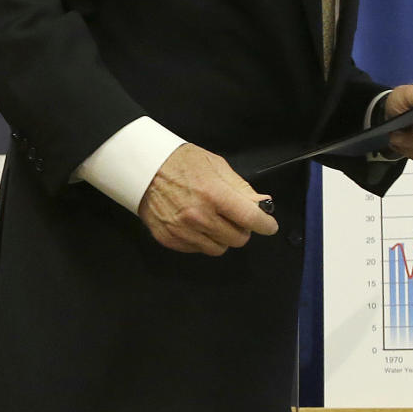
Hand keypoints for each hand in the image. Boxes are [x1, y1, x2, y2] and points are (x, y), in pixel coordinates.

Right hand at [138, 143, 277, 255]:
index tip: (269, 226)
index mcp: (213, 194)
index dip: (265, 224)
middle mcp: (199, 216)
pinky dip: (203, 240)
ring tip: (215, 220)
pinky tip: (197, 224)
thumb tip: (262, 204)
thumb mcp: (216, 165)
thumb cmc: (181, 162)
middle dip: (242, 229)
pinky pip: (198, 250)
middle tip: (235, 217)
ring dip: (222, 237)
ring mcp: (182, 231)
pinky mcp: (169, 239)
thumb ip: (241, 188)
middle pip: (237, 239)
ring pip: (219, 248)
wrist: (143, 167)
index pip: (250, 219)